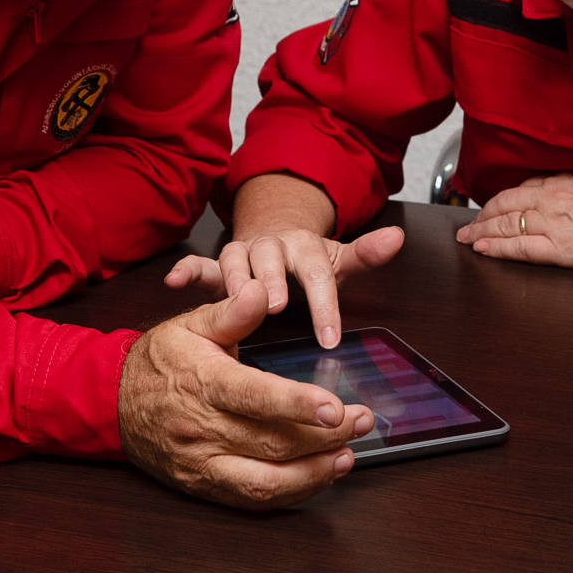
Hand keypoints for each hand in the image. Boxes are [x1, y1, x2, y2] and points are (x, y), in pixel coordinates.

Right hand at [119, 278, 375, 510]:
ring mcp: (202, 463)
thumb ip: (230, 311)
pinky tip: (319, 475)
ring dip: (313, 474)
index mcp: (202, 382)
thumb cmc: (157, 361)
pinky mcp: (204, 485)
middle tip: (361, 421)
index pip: (255, 397)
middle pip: (271, 443)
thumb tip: (259, 289)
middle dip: (324, 437)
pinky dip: (290, 492)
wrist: (110, 404)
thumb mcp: (189, 324)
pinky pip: (251, 499)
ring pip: (264, 483)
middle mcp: (202, 429)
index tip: (336, 406)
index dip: (298, 405)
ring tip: (348, 456)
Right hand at [165, 227, 402, 347]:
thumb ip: (364, 253)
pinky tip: (174, 280)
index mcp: (303, 246)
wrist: (273, 233)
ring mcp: (242, 253)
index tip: (331, 338)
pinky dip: (186, 268)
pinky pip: (200, 263)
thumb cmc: (305, 259)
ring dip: (234, 276)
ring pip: (235, 258)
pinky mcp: (219, 265)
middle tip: (276, 307)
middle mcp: (272, 245)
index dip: (324, 304)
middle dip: (272, 281)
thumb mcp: (336, 258)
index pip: (317, 273)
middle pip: (271, 258)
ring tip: (236, 296)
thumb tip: (398, 237)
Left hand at [456, 173, 572, 268]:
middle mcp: (554, 198)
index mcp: (565, 180)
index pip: (521, 188)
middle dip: (482, 214)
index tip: (490, 205)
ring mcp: (554, 223)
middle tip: (467, 223)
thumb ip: (572, 190)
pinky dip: (496, 248)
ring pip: (506, 224)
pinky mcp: (560, 249)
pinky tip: (482, 248)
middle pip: (506, 204)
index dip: (500, 199)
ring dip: (481, 231)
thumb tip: (555, 198)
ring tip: (466, 237)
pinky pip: (518, 247)